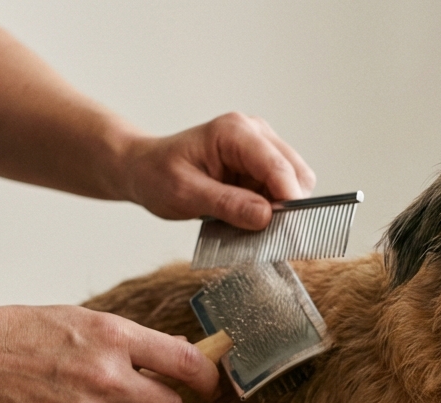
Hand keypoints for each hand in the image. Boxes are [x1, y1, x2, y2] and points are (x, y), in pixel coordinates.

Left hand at [120, 112, 316, 229]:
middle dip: (287, 206)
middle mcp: (254, 132)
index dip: (290, 201)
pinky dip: (273, 208)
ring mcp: (261, 146)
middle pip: (295, 173)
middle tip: (265, 233)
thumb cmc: (157, 175)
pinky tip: (249, 215)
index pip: (277, 167)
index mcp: (234, 131)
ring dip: (280, 208)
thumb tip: (266, 217)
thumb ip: (227, 204)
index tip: (291, 233)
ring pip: (294, 182)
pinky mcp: (261, 163)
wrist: (145, 169)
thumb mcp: (185, 193)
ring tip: (248, 221)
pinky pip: (282, 189)